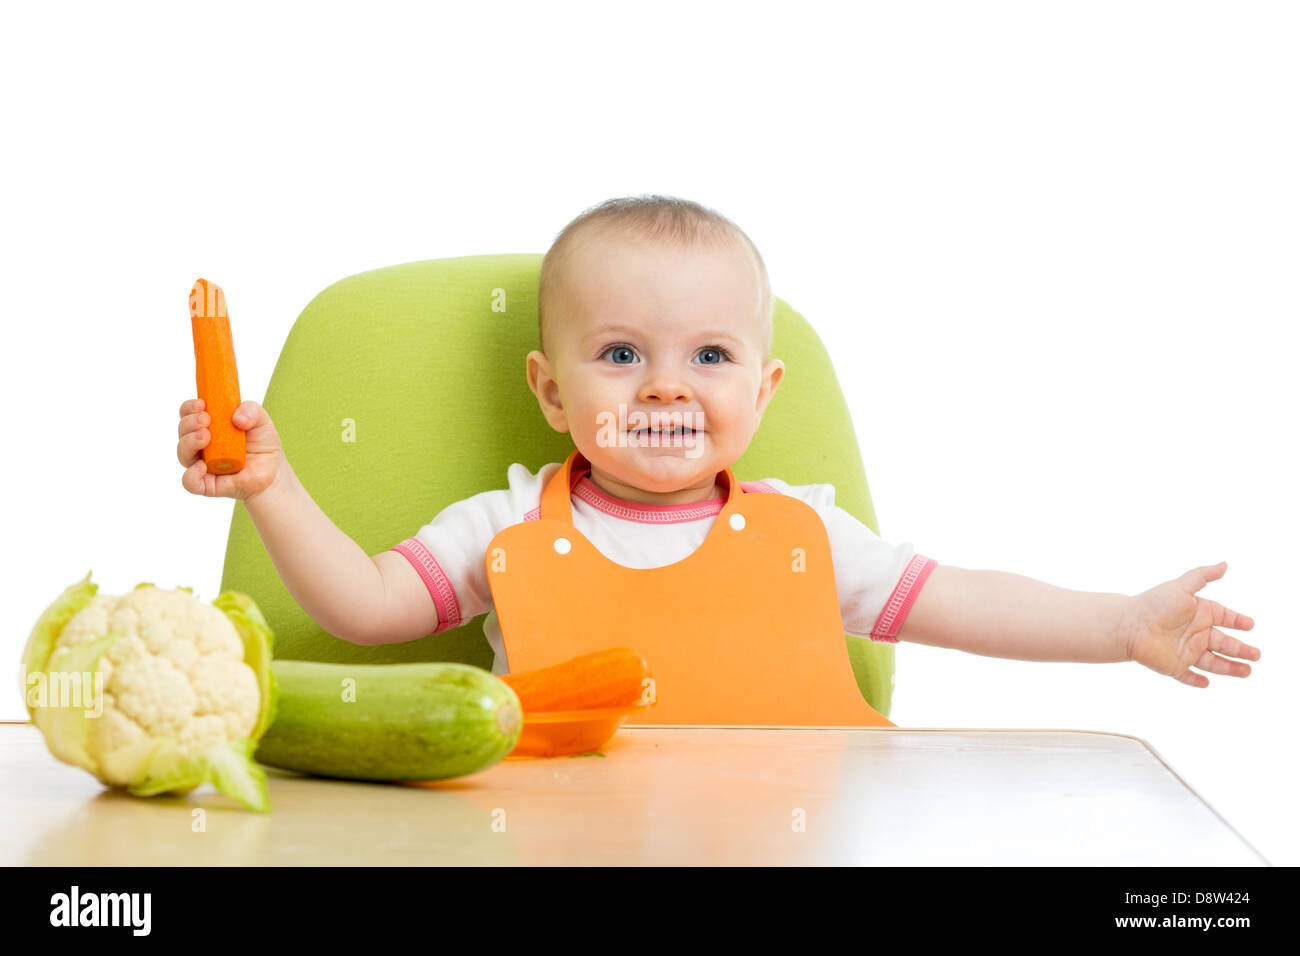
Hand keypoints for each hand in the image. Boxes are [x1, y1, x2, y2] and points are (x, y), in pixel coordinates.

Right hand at [177, 398, 284, 500]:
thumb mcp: (261, 421)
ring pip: (183, 454)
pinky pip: (190, 482)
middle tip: (206, 419)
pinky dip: (191, 473)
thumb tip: (237, 418)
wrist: (273, 471)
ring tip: (205, 435)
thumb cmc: (262, 443)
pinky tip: (202, 466)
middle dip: (190, 422)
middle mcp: (200, 444)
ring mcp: (201, 464)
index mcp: (207, 425)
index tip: (201, 403)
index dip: (190, 407)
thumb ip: (252, 410)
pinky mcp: (207, 484)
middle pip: (183, 431)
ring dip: (189, 442)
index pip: (188, 413)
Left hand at [1124, 561, 1259, 686]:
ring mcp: (1185, 651)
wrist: (1129, 626)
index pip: (1224, 618)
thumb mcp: (1182, 587)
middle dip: (1241, 649)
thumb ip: (1203, 576)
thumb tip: (1225, 564)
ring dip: (1230, 668)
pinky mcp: (1174, 666)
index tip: (1251, 624)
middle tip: (1257, 655)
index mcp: (1198, 613)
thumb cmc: (1154, 604)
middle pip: (1223, 643)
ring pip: (1213, 662)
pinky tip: (1206, 684)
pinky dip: (1196, 681)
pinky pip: (1187, 676)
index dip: (1237, 621)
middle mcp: (1194, 633)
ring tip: (1247, 671)